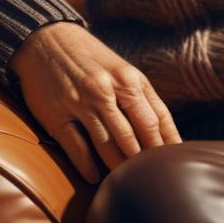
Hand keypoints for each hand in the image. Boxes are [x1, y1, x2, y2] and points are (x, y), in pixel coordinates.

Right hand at [9, 21, 181, 183]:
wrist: (47, 40)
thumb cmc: (91, 60)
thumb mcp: (121, 70)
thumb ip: (141, 97)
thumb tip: (164, 133)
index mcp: (130, 79)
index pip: (157, 118)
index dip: (168, 143)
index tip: (176, 163)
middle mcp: (108, 90)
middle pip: (137, 132)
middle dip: (148, 159)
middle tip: (155, 179)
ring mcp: (82, 102)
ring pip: (109, 143)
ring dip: (120, 167)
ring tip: (128, 182)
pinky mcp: (56, 115)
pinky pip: (76, 146)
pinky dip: (88, 166)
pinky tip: (95, 178)